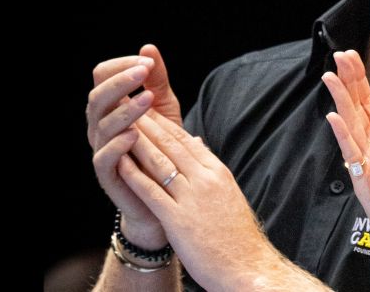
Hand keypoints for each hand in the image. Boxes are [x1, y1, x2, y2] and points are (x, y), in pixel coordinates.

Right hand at [87, 44, 181, 247]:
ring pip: (101, 125)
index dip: (122, 65)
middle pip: (97, 97)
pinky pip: (104, 158)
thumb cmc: (163, 147)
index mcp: (110, 106)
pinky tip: (135, 134)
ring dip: (125, 110)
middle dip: (120, 81)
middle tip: (144, 71)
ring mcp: (102, 149)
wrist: (166, 194)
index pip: (103, 76)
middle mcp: (100, 125)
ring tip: (148, 99)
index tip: (148, 61)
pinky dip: (117, 145)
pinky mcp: (108, 175)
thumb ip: (157, 79)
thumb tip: (149, 47)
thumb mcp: (164, 108)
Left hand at [118, 111, 266, 289]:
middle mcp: (206, 180)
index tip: (149, 110)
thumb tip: (199, 144)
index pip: (187, 141)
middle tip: (130, 105)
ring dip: (139, 142)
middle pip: (172, 145)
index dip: (165, 123)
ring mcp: (192, 199)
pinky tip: (121, 162)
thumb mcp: (228, 194)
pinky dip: (135, 175)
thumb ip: (211, 170)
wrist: (248, 265)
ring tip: (122, 124)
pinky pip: (152, 192)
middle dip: (149, 124)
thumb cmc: (238, 235)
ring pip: (160, 163)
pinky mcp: (179, 220)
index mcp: (218, 173)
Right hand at [322, 51, 369, 281]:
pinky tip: (334, 119)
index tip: (356, 53)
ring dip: (339, 101)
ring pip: (350, 125)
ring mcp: (364, 163)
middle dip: (349, 81)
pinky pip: (351, 155)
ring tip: (330, 77)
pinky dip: (342, 136)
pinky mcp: (362, 180)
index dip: (364, 78)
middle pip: (357, 107)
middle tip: (340, 54)